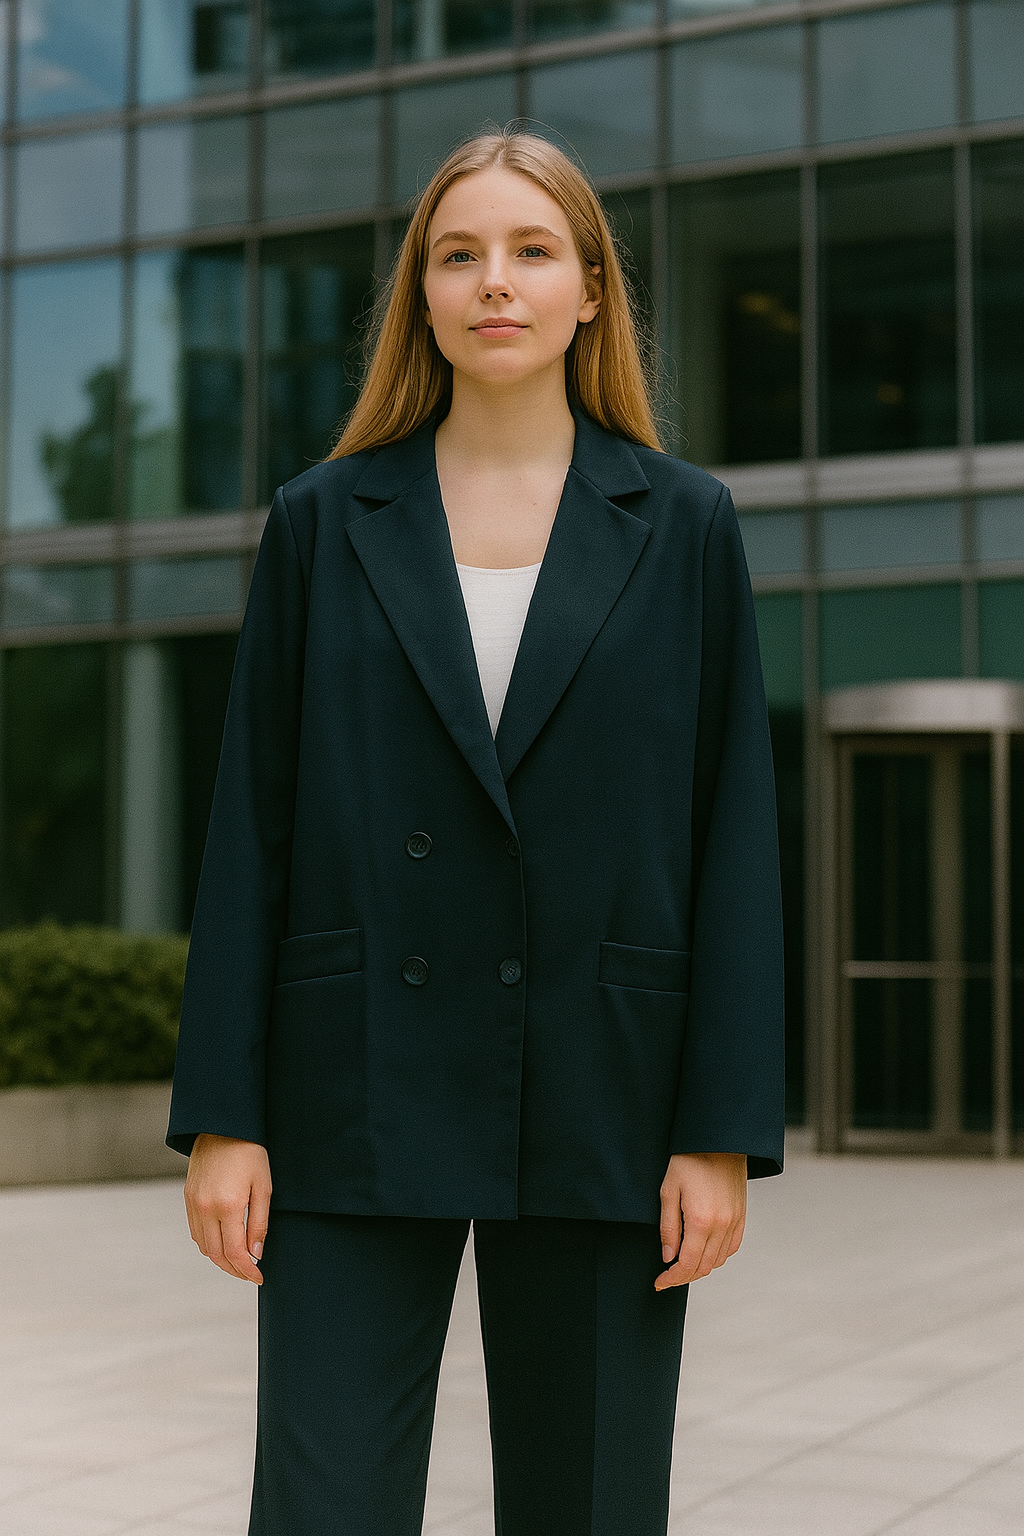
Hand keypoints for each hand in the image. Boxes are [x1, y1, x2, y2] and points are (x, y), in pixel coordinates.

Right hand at [183, 1134, 271, 1283]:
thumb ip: (259, 1222)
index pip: (235, 1252)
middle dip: (234, 1270)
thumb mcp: (263, 1186)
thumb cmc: (249, 1152)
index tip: (259, 1278)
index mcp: (227, 1206)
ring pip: (203, 1246)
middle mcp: (205, 1208)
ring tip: (239, 1262)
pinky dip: (208, 1243)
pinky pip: (195, 1231)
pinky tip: (222, 1243)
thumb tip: (256, 1254)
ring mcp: (193, 1203)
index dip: (247, 1270)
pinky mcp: (188, 1197)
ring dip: (220, 1259)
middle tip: (250, 1274)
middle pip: (216, 1255)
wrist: (222, 1125)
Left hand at [655, 1152, 745, 1290]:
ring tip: (682, 1264)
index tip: (659, 1282)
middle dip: (683, 1276)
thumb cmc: (689, 1160)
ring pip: (718, 1260)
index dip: (672, 1278)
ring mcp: (735, 1221)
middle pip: (704, 1267)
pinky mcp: (742, 1216)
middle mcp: (722, 1225)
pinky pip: (732, 1247)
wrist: (718, 1141)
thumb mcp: (668, 1190)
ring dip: (700, 1268)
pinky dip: (717, 1256)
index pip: (687, 1264)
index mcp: (701, 1221)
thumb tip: (668, 1257)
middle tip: (667, 1276)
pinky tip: (704, 1252)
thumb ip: (668, 1228)